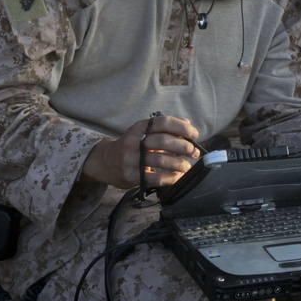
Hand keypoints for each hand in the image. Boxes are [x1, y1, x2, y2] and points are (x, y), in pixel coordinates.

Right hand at [83, 114, 203, 189]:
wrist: (105, 162)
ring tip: (186, 167)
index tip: (195, 134)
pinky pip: (154, 178)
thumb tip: (188, 125)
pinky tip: (177, 177)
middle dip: (183, 147)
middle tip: (194, 152)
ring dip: (179, 164)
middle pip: (163, 141)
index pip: (163, 122)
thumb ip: (165, 128)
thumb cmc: (132, 146)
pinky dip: (170, 178)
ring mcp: (130, 159)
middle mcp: (133, 141)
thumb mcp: (144, 133)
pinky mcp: (130, 176)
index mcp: (139, 127)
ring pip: (160, 160)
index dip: (181, 127)